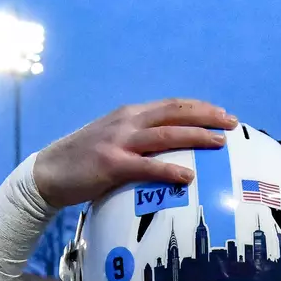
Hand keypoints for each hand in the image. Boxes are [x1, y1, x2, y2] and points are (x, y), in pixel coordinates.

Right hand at [31, 99, 237, 209]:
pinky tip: (188, 176)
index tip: (222, 114)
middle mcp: (126, 122)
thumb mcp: (112, 140)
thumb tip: (167, 148)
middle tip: (232, 123)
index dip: (199, 107)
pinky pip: (147, 166)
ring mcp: (118, 142)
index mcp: (129, 114)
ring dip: (196, 137)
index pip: (171, 105)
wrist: (48, 173)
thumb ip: (137, 138)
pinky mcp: (111, 164)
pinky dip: (169, 169)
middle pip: (174, 113)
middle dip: (207, 116)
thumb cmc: (83, 161)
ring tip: (219, 143)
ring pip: (166, 135)